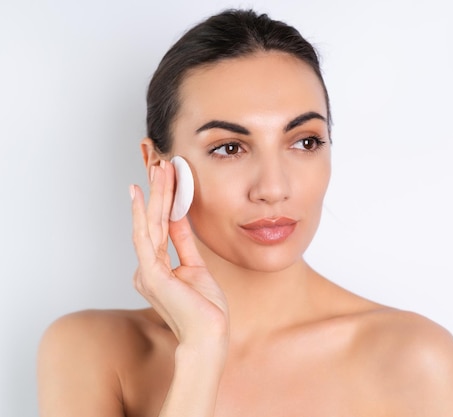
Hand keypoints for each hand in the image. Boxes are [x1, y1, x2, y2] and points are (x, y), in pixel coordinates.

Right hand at [130, 160, 228, 348]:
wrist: (208, 337)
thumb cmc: (205, 310)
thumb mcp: (196, 267)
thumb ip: (184, 243)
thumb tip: (179, 218)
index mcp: (157, 269)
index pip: (159, 227)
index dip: (164, 201)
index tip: (167, 178)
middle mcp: (147, 268)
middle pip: (152, 222)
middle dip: (157, 192)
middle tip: (159, 164)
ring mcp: (146, 271)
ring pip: (149, 224)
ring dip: (154, 195)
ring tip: (157, 169)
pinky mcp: (151, 274)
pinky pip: (146, 238)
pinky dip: (144, 214)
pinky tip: (143, 195)